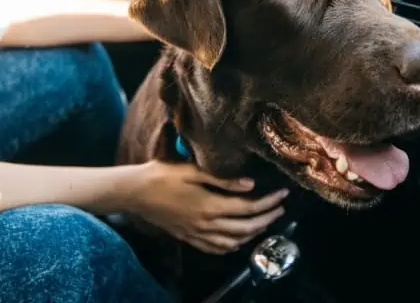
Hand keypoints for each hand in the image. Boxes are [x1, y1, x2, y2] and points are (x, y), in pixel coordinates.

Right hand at [128, 160, 288, 253]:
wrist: (135, 192)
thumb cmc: (163, 175)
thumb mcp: (193, 170)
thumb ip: (223, 180)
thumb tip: (250, 185)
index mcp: (210, 206)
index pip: (248, 208)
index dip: (269, 202)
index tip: (284, 194)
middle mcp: (206, 224)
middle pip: (246, 228)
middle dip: (267, 218)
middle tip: (281, 208)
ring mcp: (197, 234)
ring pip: (233, 242)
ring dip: (253, 233)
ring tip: (265, 221)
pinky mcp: (188, 237)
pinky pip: (216, 248)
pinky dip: (232, 246)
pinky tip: (238, 239)